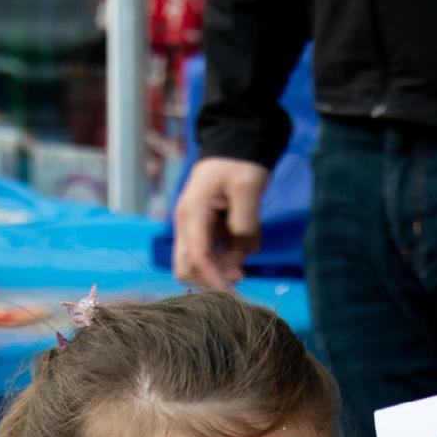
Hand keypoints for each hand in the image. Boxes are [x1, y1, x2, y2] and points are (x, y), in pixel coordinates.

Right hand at [172, 157, 268, 289]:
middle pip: (187, 269)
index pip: (196, 258)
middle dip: (213, 277)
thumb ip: (245, 222)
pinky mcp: (204, 231)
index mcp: (192, 213)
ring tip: (249, 244)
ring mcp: (194, 229)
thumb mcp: (248, 187)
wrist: (236, 144)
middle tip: (241, 272)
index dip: (213, 279)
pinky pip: (214, 255)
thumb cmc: (240, 162)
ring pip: (201, 265)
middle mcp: (187, 224)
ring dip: (225, 265)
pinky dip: (230, 256)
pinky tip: (246, 241)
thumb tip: (240, 252)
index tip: (233, 293)